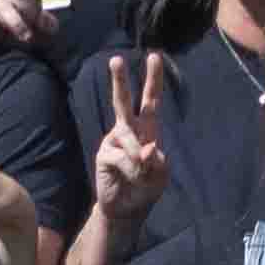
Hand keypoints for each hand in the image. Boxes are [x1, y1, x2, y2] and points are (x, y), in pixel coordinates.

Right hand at [91, 51, 172, 221]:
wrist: (126, 208)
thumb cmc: (146, 188)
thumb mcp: (159, 175)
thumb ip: (156, 161)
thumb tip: (147, 149)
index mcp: (147, 128)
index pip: (151, 99)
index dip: (153, 79)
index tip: (154, 56)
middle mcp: (128, 129)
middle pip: (124, 101)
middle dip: (120, 80)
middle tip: (115, 59)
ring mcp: (114, 140)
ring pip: (126, 134)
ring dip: (136, 154)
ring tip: (140, 171)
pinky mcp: (104, 153)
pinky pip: (120, 156)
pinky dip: (129, 167)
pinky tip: (128, 175)